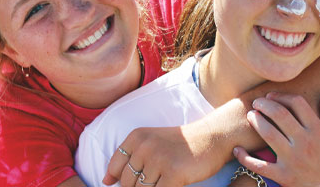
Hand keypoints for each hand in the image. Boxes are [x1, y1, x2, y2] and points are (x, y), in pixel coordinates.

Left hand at [104, 125, 221, 186]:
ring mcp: (158, 160)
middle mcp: (144, 147)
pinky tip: (170, 186)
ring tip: (161, 181)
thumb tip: (106, 180)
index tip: (115, 184)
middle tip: (153, 182)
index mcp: (136, 137)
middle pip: (127, 181)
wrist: (213, 137)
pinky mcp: (173, 173)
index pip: (115, 165)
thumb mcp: (152, 142)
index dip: (115, 179)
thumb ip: (130, 158)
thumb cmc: (182, 144)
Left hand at [234, 92, 319, 186]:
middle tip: (256, 102)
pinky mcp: (283, 175)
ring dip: (256, 121)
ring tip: (250, 115)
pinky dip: (245, 157)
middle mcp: (305, 143)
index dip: (282, 96)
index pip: (298, 104)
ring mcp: (293, 159)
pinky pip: (259, 165)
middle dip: (265, 104)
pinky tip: (237, 149)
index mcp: (319, 132)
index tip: (271, 95)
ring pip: (268, 134)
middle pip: (280, 115)